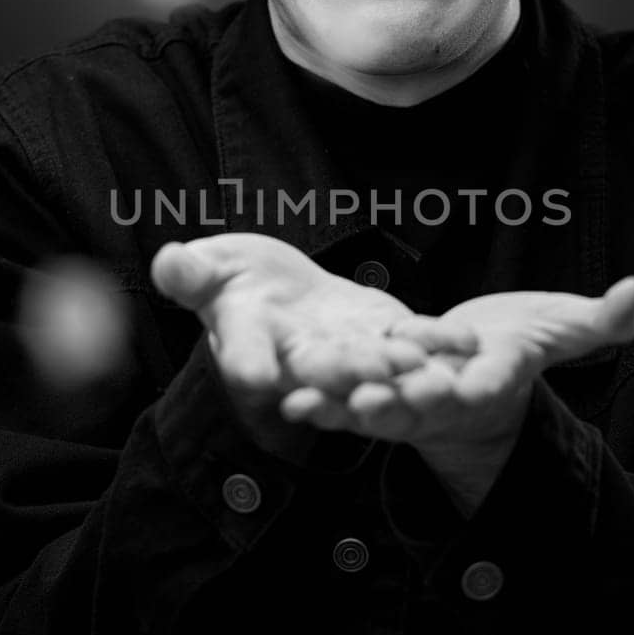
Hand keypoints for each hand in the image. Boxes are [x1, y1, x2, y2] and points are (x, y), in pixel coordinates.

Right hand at [151, 233, 438, 449]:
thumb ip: (190, 275)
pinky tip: (465, 341)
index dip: (247, 361)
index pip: (243, 353)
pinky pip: (412, 341)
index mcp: (248, 344)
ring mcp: (347, 353)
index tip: (252, 372)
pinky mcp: (384, 336)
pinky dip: (437, 342)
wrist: (275, 290)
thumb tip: (168, 261)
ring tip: (420, 367)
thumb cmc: (231, 281)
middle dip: (343, 372)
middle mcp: (299, 361)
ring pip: (371, 363)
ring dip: (396, 368)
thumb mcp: (206, 270)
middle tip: (366, 373)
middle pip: (317, 368)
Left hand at [280, 279, 633, 513]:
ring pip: (371, 409)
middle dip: (396, 408)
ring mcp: (405, 402)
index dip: (464, 390)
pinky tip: (285, 393)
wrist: (476, 365)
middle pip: (419, 407)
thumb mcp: (562, 329)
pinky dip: (317, 400)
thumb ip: (600, 321)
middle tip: (371, 406)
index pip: (480, 388)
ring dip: (341, 408)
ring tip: (307, 403)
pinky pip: (342, 400)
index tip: (451, 389)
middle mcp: (445, 400)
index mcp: (490, 383)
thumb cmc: (520, 345)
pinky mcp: (374, 393)